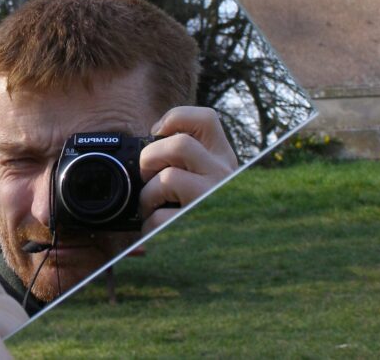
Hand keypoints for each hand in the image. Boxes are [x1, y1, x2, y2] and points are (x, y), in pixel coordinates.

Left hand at [138, 107, 237, 233]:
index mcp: (223, 159)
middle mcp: (224, 176)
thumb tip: (147, 147)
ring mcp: (212, 202)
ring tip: (150, 207)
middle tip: (147, 175)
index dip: (175, 118)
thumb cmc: (207, 214)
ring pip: (168, 178)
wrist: (232, 262)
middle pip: (180, 144)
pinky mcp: (198, 229)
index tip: (158, 133)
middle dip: (150, 158)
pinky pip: (160, 218)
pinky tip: (154, 229)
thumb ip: (187, 161)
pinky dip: (148, 225)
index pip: (207, 118)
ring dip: (147, 195)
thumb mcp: (208, 180)